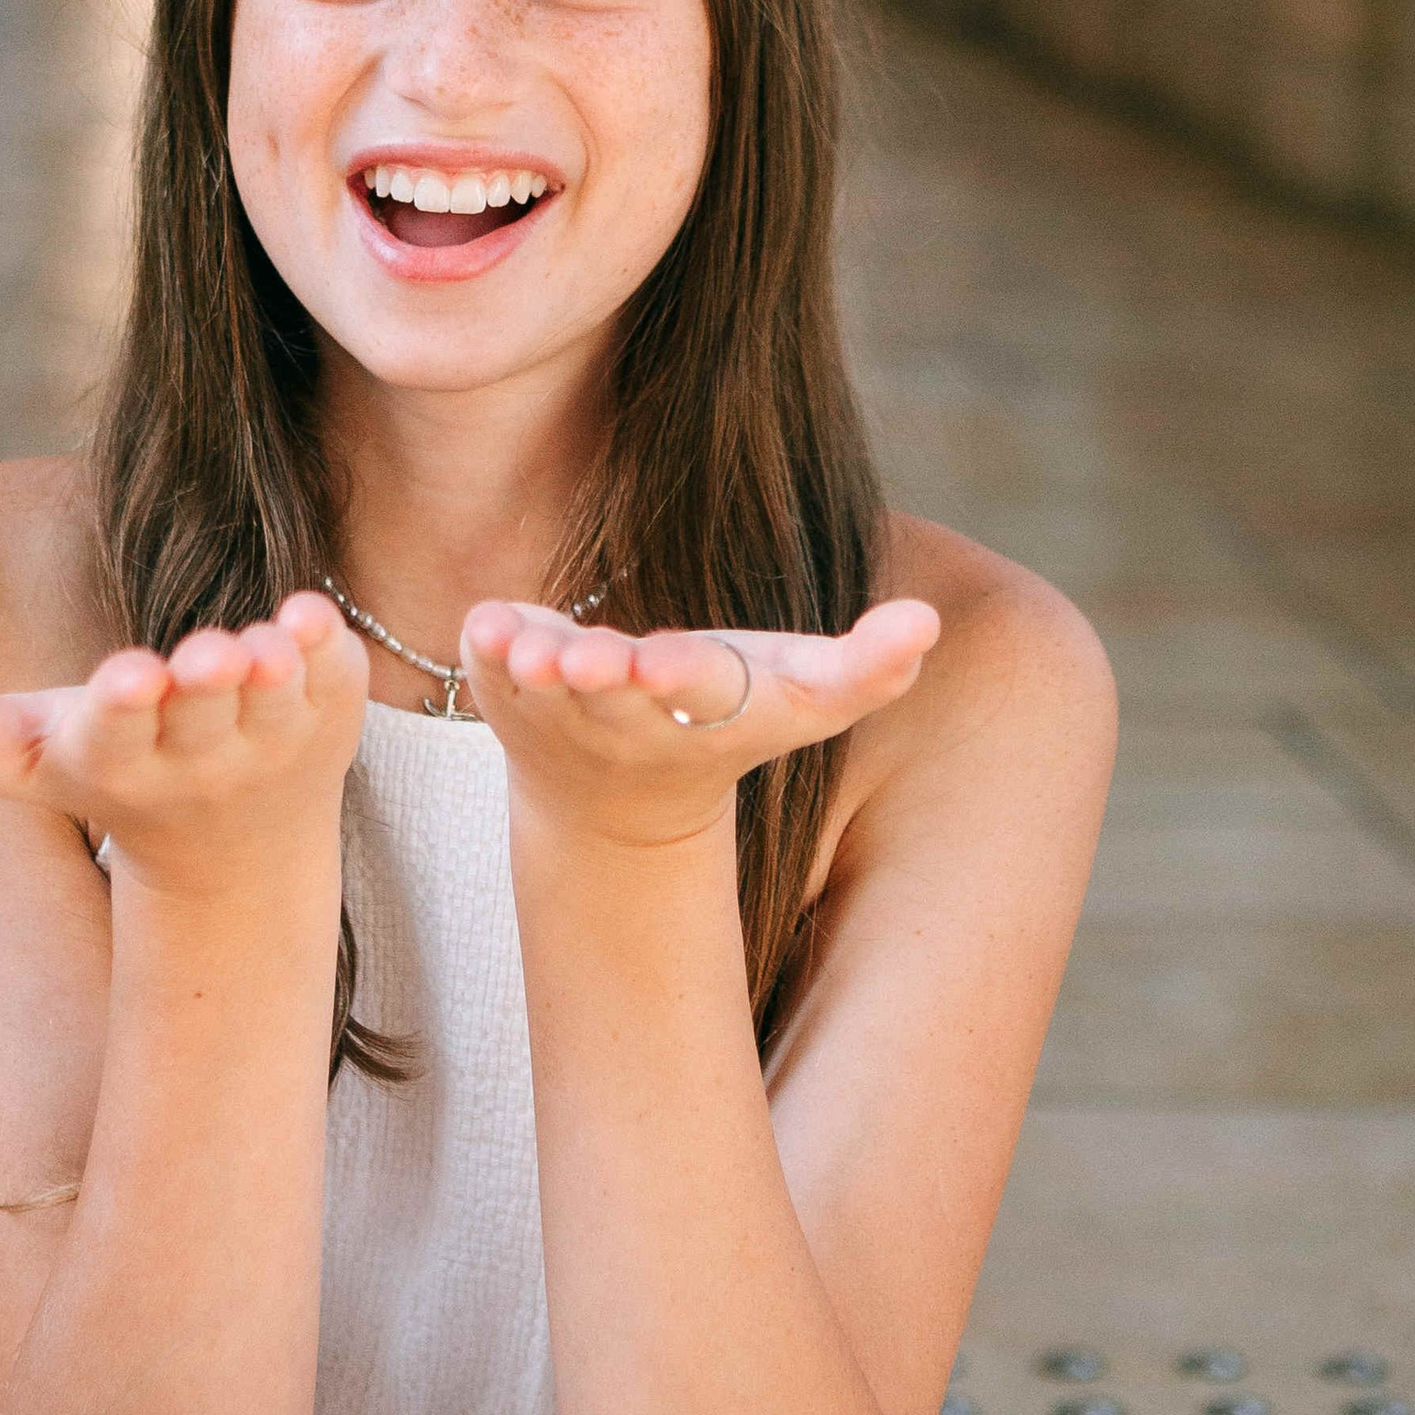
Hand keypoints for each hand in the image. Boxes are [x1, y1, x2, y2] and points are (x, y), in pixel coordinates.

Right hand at [0, 591, 367, 892]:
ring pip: (276, 707)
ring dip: (271, 673)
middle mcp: (202, 760)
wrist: (234, 852)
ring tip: (265, 644)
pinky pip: (334, 681)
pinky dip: (329, 651)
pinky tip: (310, 614)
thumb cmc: (110, 774)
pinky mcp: (328, 713)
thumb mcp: (28, 762)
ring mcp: (274, 741)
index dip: (122, 707)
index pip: (119, 737)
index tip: (128, 676)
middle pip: (203, 720)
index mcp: (121, 764)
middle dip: (203, 685)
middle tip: (206, 654)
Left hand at [459, 596, 940, 852]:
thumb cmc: (731, 716)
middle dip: (604, 678)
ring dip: (536, 672)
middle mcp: (626, 718)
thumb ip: (869, 667)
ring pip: (543, 691)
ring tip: (531, 655)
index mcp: (704, 710)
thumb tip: (929, 620)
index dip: (685, 678)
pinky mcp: (505, 685)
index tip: (668, 662)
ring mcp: (558, 706)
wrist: (619, 794)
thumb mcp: (803, 698)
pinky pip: (488, 669)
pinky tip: (485, 626)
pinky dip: (486, 650)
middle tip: (593, 663)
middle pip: (615, 696)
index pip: (700, 693)